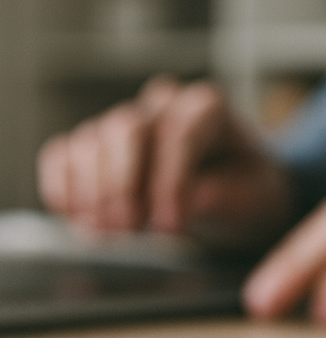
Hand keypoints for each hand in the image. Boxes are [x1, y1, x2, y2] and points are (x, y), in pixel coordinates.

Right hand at [36, 76, 293, 248]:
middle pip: (126, 127)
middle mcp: (163, 106)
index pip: (179, 133)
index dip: (170, 181)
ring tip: (108, 231)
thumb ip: (219, 195)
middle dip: (124, 181)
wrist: (237, 196)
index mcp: (208, 109)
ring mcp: (127, 122)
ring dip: (92, 188)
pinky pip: (63, 153)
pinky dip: (61, 184)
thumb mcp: (252, 197)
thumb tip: (183, 200)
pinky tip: (74, 214)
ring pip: (92, 138)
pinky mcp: (99, 147)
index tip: (171, 224)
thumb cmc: (248, 191)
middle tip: (130, 227)